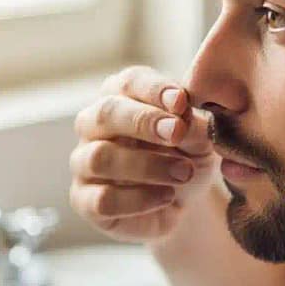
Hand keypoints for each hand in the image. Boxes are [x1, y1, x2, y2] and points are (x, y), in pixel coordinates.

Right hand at [69, 66, 217, 241]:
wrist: (184, 203)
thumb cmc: (187, 157)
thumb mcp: (200, 139)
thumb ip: (193, 125)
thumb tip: (183, 117)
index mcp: (123, 96)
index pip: (129, 82)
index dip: (154, 90)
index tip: (181, 101)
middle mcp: (95, 125)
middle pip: (106, 113)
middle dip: (143, 121)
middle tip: (176, 132)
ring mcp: (84, 162)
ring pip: (100, 157)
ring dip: (146, 165)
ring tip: (184, 172)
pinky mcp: (84, 200)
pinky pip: (102, 199)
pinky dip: (138, 199)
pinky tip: (167, 196)